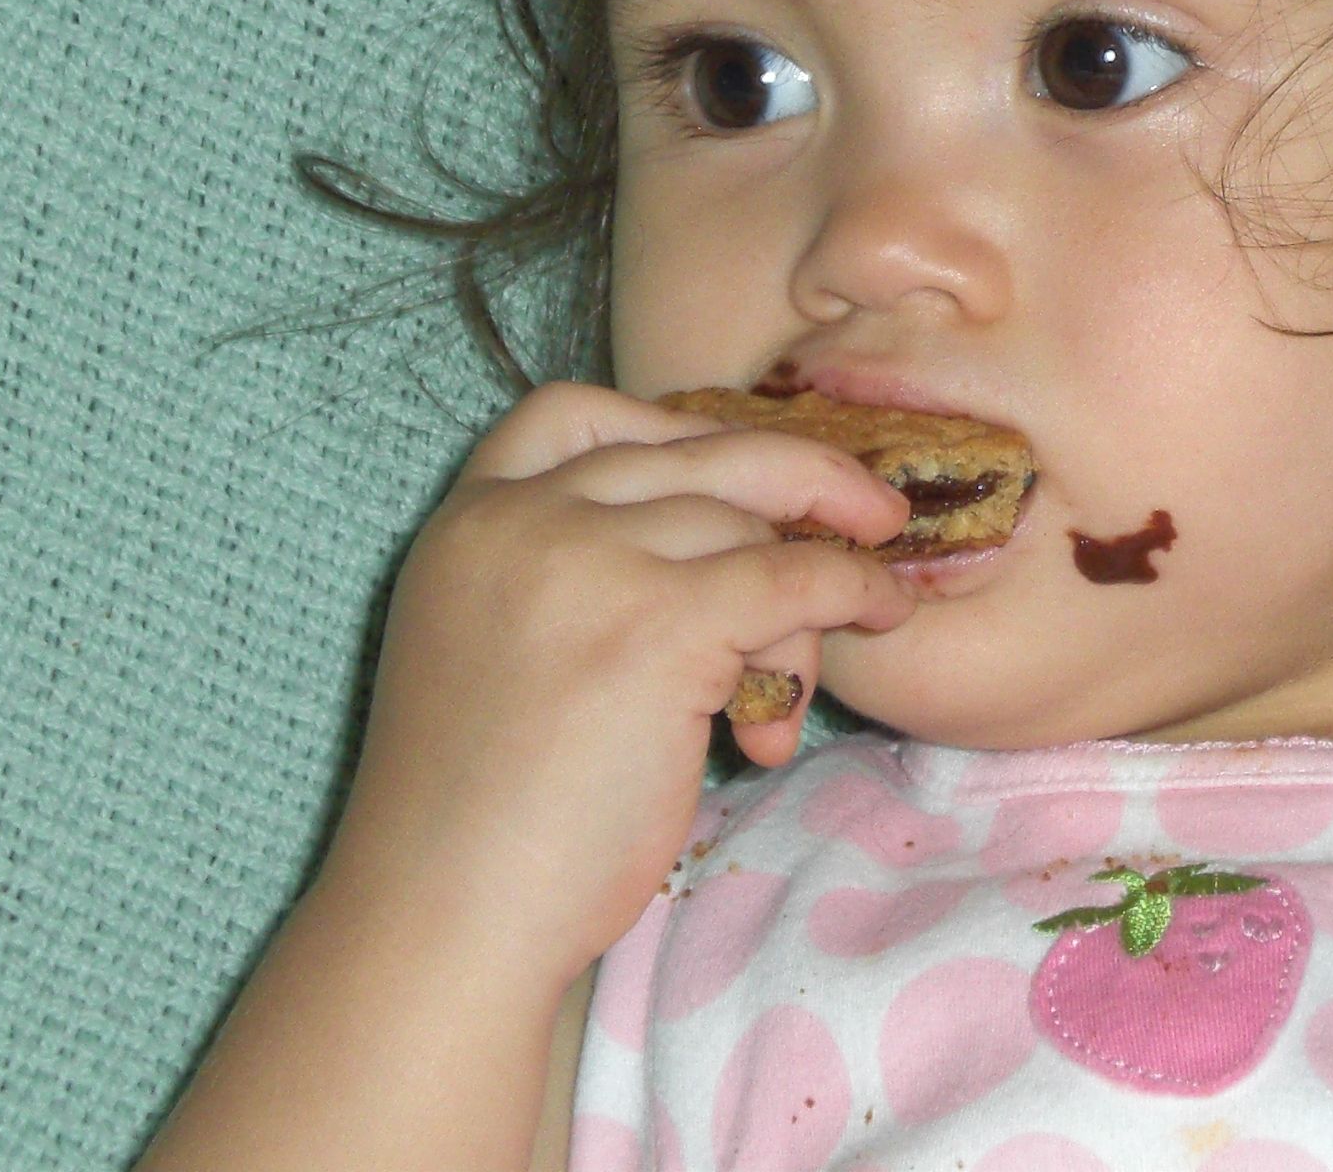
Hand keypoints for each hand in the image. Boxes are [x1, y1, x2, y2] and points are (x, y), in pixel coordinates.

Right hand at [313, 381, 915, 980]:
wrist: (449, 918)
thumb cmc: (481, 819)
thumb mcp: (495, 650)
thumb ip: (565, 576)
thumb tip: (725, 536)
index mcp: (465, 524)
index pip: (568, 413)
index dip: (669, 428)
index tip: (737, 472)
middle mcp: (520, 521)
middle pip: (691, 452)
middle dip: (795, 475)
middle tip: (871, 511)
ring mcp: (588, 564)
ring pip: (748, 526)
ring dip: (800, 602)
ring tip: (786, 697)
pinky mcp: (659, 626)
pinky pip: (795, 578)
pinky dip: (854, 591)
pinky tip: (883, 614)